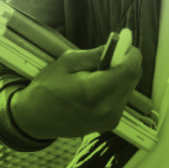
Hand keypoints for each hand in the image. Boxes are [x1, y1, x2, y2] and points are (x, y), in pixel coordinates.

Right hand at [10, 45, 142, 139]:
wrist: (35, 119)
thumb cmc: (47, 87)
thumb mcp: (67, 62)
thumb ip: (94, 54)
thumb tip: (117, 46)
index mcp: (96, 91)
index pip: (130, 70)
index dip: (131, 53)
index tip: (124, 43)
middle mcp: (108, 108)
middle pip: (133, 78)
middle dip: (125, 63)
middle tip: (109, 55)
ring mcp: (111, 119)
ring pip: (129, 89)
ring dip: (120, 76)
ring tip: (98, 73)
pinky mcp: (110, 124)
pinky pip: (121, 99)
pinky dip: (115, 88)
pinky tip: (98, 86)